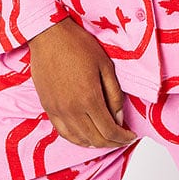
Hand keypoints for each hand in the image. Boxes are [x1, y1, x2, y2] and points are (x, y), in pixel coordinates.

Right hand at [26, 16, 138, 148]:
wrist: (48, 35)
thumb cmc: (78, 45)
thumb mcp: (105, 65)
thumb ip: (114, 94)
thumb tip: (119, 118)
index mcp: (89, 98)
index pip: (109, 130)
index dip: (122, 138)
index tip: (131, 136)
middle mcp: (72, 109)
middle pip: (95, 139)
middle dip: (112, 143)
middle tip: (121, 139)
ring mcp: (57, 110)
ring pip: (78, 139)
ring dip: (95, 143)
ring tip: (106, 139)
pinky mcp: (47, 107)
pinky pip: (62, 132)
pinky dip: (76, 139)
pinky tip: (84, 136)